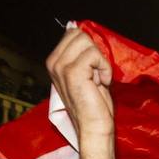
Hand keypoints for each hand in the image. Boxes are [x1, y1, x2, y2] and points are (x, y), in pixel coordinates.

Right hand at [46, 25, 116, 158]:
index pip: (73, 34)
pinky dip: (104, 68)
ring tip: (97, 80)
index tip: (92, 72)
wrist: (94, 128)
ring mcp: (61, 66)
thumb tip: (80, 30)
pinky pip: (95, 55)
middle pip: (79, 34)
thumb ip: (82, 54)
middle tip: (95, 76)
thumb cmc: (94, 105)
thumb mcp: (87, 73)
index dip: (90, 51)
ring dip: (100, 62)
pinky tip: (101, 83)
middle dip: (95, 54)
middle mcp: (54, 62)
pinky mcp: (72, 72)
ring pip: (87, 42)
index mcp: (55, 61)